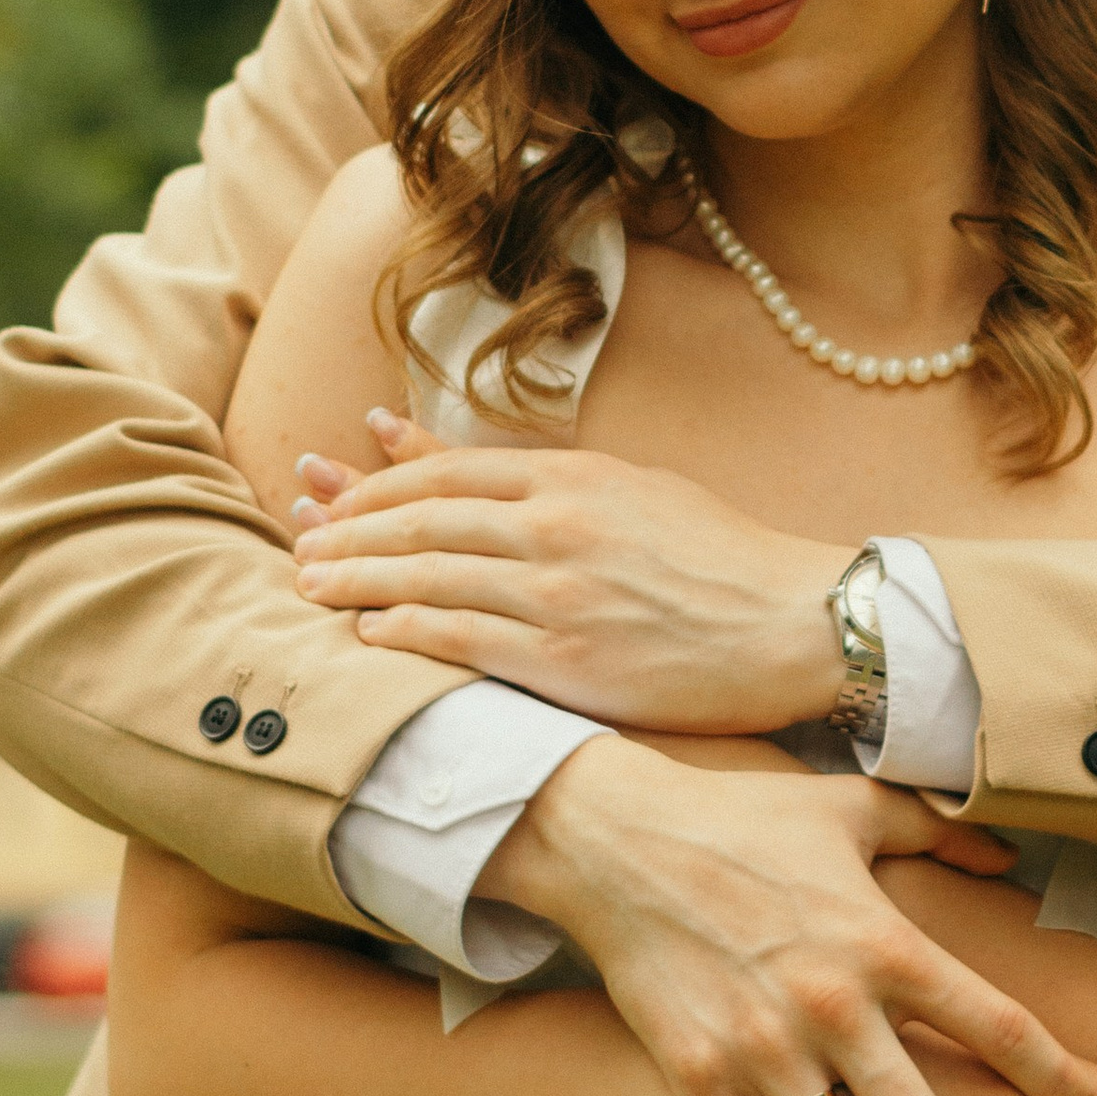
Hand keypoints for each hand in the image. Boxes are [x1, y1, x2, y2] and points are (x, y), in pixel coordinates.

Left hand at [290, 411, 849, 733]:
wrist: (797, 622)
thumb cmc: (717, 556)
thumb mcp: (627, 485)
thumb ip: (530, 468)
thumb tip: (427, 434)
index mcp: (574, 477)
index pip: (444, 472)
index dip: (375, 488)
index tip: (330, 503)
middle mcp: (557, 526)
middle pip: (422, 522)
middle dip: (349, 534)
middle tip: (300, 549)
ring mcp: (560, 594)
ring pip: (430, 578)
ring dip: (359, 581)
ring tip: (311, 588)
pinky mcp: (569, 661)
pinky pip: (464, 641)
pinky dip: (407, 634)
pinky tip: (369, 636)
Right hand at [487, 736, 1096, 1095]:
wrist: (613, 834)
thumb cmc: (740, 815)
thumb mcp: (851, 807)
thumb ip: (937, 830)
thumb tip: (1008, 850)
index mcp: (884, 941)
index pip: (998, 1025)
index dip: (1058, 1081)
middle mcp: (832, 1003)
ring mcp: (760, 1045)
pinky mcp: (692, 1072)